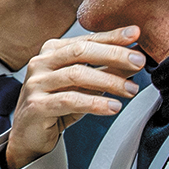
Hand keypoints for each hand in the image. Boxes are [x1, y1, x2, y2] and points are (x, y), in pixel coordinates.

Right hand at [4, 28, 145, 168]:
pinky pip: (69, 100)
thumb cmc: (57, 105)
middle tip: (138, 61)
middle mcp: (41, 63)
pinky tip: (113, 106)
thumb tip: (134, 58)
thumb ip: (105, 69)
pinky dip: (95, 103)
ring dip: (109, 81)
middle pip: (80, 51)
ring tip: (131, 90)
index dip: (112, 36)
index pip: (86, 39)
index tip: (135, 34)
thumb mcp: (85, 85)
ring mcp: (36, 83)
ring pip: (76, 75)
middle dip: (113, 54)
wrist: (30, 134)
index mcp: (52, 51)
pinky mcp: (36, 105)